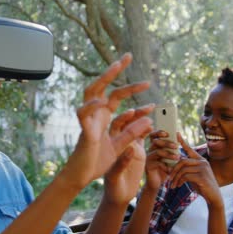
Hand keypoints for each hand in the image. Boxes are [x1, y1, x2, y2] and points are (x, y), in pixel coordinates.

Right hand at [60, 53, 151, 189]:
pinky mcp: (84, 132)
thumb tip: (149, 119)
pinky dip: (91, 105)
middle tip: (128, 56)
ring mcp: (89, 120)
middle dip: (115, 70)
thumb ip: (133, 132)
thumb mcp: (121, 145)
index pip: (117, 95)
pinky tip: (101, 100)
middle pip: (103, 85)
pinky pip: (83, 114)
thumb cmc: (98, 161)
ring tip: (116, 66)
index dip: (131, 87)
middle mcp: (96, 114)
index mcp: (104, 117)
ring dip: (103, 78)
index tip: (148, 82)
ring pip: (91, 92)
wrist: (83, 177)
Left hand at [104, 104, 154, 204]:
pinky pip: (145, 138)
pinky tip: (159, 130)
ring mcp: (130, 145)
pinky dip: (152, 133)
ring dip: (148, 122)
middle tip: (151, 107)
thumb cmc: (112, 186)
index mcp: (111, 145)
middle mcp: (120, 142)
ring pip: (139, 128)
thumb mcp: (114, 177)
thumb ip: (121, 163)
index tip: (132, 111)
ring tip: (158, 118)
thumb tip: (131, 149)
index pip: (116, 125)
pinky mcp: (138, 152)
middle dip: (139, 113)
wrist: (118, 196)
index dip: (124, 117)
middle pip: (129, 122)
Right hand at [145, 130, 178, 191]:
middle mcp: (149, 150)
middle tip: (176, 146)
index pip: (153, 135)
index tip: (167, 133)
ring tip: (177, 158)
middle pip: (155, 142)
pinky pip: (157, 163)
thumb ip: (172, 147)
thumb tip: (179, 135)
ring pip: (157, 152)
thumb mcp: (170, 157)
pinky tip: (171, 169)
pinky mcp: (148, 166)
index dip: (159, 132)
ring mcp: (148, 158)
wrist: (157, 182)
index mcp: (154, 146)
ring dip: (168, 154)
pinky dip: (166, 166)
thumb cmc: (165, 167)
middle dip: (166, 143)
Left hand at [169, 133, 221, 206]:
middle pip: (182, 161)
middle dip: (173, 170)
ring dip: (175, 178)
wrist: (213, 197)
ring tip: (172, 185)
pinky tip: (178, 186)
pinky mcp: (202, 176)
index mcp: (200, 160)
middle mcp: (202, 162)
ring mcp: (203, 169)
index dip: (182, 141)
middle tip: (168, 178)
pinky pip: (186, 176)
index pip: (190, 149)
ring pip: (183, 169)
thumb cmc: (202, 186)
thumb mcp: (194, 175)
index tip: (176, 133)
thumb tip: (174, 165)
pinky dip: (180, 181)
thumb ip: (187, 169)